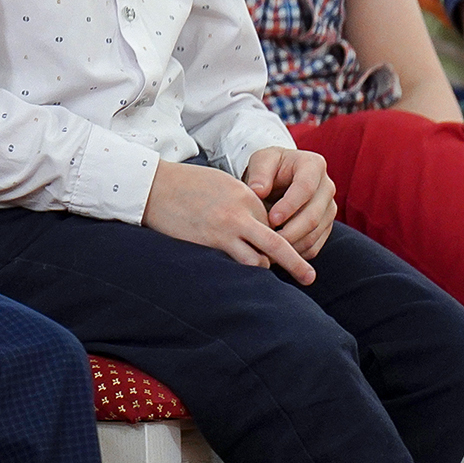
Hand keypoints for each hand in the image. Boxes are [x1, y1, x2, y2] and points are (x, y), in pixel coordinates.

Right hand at [141, 160, 315, 284]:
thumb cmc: (187, 184)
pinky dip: (243, 273)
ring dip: (263, 269)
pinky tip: (244, 278)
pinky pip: (235, 265)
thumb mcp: (225, 184)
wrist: (154, 186)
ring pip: (258, 260)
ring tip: (265, 279)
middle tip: (309, 278)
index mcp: (247, 197)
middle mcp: (241, 215)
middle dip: (296, 263)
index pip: (275, 224)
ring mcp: (225, 231)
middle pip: (278, 244)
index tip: (282, 251)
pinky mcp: (208, 245)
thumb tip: (259, 223)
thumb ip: (245, 202)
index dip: (280, 238)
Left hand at [243, 146, 334, 261]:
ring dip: (293, 244)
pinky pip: (315, 245)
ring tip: (270, 249)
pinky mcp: (326, 225)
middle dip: (290, 231)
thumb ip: (259, 174)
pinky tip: (279, 253)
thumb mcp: (261, 160)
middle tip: (269, 241)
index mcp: (313, 165)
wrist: (279, 175)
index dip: (290, 206)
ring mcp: (329, 208)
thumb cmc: (269, 166)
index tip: (272, 219)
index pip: (306, 188)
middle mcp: (327, 187)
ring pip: (315, 233)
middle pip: (314, 215)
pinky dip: (298, 252)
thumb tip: (258, 191)